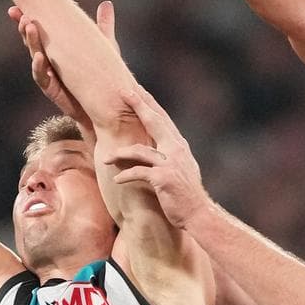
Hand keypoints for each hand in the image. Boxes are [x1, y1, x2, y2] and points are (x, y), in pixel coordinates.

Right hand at [9, 1, 117, 128]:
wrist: (105, 110)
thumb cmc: (102, 78)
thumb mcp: (105, 48)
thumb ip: (103, 27)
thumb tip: (106, 3)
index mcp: (57, 50)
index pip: (40, 32)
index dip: (27, 20)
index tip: (16, 7)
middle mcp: (50, 62)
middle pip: (33, 42)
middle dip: (25, 28)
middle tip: (22, 14)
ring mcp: (50, 76)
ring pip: (35, 57)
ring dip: (31, 42)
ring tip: (29, 27)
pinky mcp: (54, 91)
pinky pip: (43, 79)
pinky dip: (40, 68)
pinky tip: (39, 57)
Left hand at [104, 86, 210, 227]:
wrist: (198, 213)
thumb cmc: (186, 193)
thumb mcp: (182, 167)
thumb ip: (172, 153)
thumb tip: (162, 143)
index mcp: (179, 145)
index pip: (162, 120)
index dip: (149, 104)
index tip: (138, 91)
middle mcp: (177, 150)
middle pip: (154, 122)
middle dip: (139, 106)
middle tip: (125, 92)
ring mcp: (171, 163)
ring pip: (139, 150)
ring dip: (120, 153)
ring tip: (106, 158)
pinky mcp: (163, 178)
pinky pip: (139, 172)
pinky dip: (126, 176)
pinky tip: (117, 180)